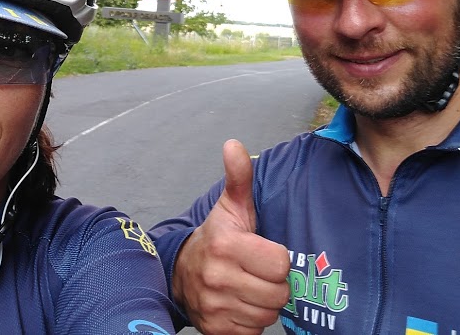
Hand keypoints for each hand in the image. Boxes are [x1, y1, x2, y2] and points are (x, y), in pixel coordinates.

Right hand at [172, 139, 290, 333]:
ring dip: (264, 303)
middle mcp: (217, 277)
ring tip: (250, 286)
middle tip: (260, 272)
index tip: (266, 253)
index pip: (280, 263)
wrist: (180, 272)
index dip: (278, 259)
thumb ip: (239, 178)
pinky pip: (253, 332)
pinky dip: (251, 321)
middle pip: (278, 293)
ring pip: (268, 315)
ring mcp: (214, 306)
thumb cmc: (217, 237)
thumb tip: (234, 144)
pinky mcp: (215, 330)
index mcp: (226, 245)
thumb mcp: (230, 207)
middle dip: (275, 284)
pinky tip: (241, 303)